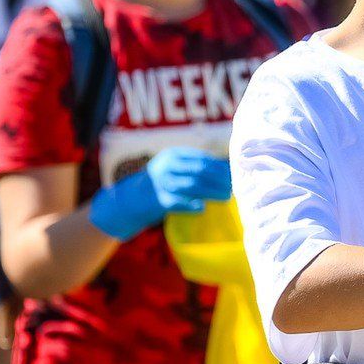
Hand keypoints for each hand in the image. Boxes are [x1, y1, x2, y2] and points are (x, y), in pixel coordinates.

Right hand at [87, 148, 232, 240]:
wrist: (128, 201)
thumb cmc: (162, 185)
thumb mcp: (175, 169)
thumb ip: (195, 169)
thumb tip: (229, 173)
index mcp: (173, 155)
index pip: (202, 159)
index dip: (221, 167)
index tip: (235, 175)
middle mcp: (166, 165)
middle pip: (199, 170)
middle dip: (219, 179)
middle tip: (233, 188)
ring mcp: (161, 182)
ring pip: (191, 185)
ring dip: (212, 192)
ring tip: (226, 197)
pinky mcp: (157, 200)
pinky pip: (177, 202)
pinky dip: (191, 205)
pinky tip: (202, 208)